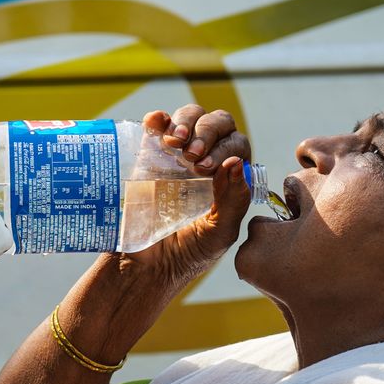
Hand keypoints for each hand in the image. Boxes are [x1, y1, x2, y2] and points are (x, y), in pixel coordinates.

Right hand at [129, 105, 252, 281]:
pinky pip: (157, 124)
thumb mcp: (220, 232)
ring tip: (176, 143)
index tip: (208, 168)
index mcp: (230, 177)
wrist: (146, 266)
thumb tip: (236, 162)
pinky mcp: (149, 153)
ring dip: (185, 122)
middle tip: (193, 156)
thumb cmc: (189, 253)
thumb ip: (233, 200)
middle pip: (217, 124)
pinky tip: (156, 124)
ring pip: (190, 117)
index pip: (237, 146)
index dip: (225, 148)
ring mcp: (177, 154)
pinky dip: (158, 118)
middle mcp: (207, 160)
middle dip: (207, 132)